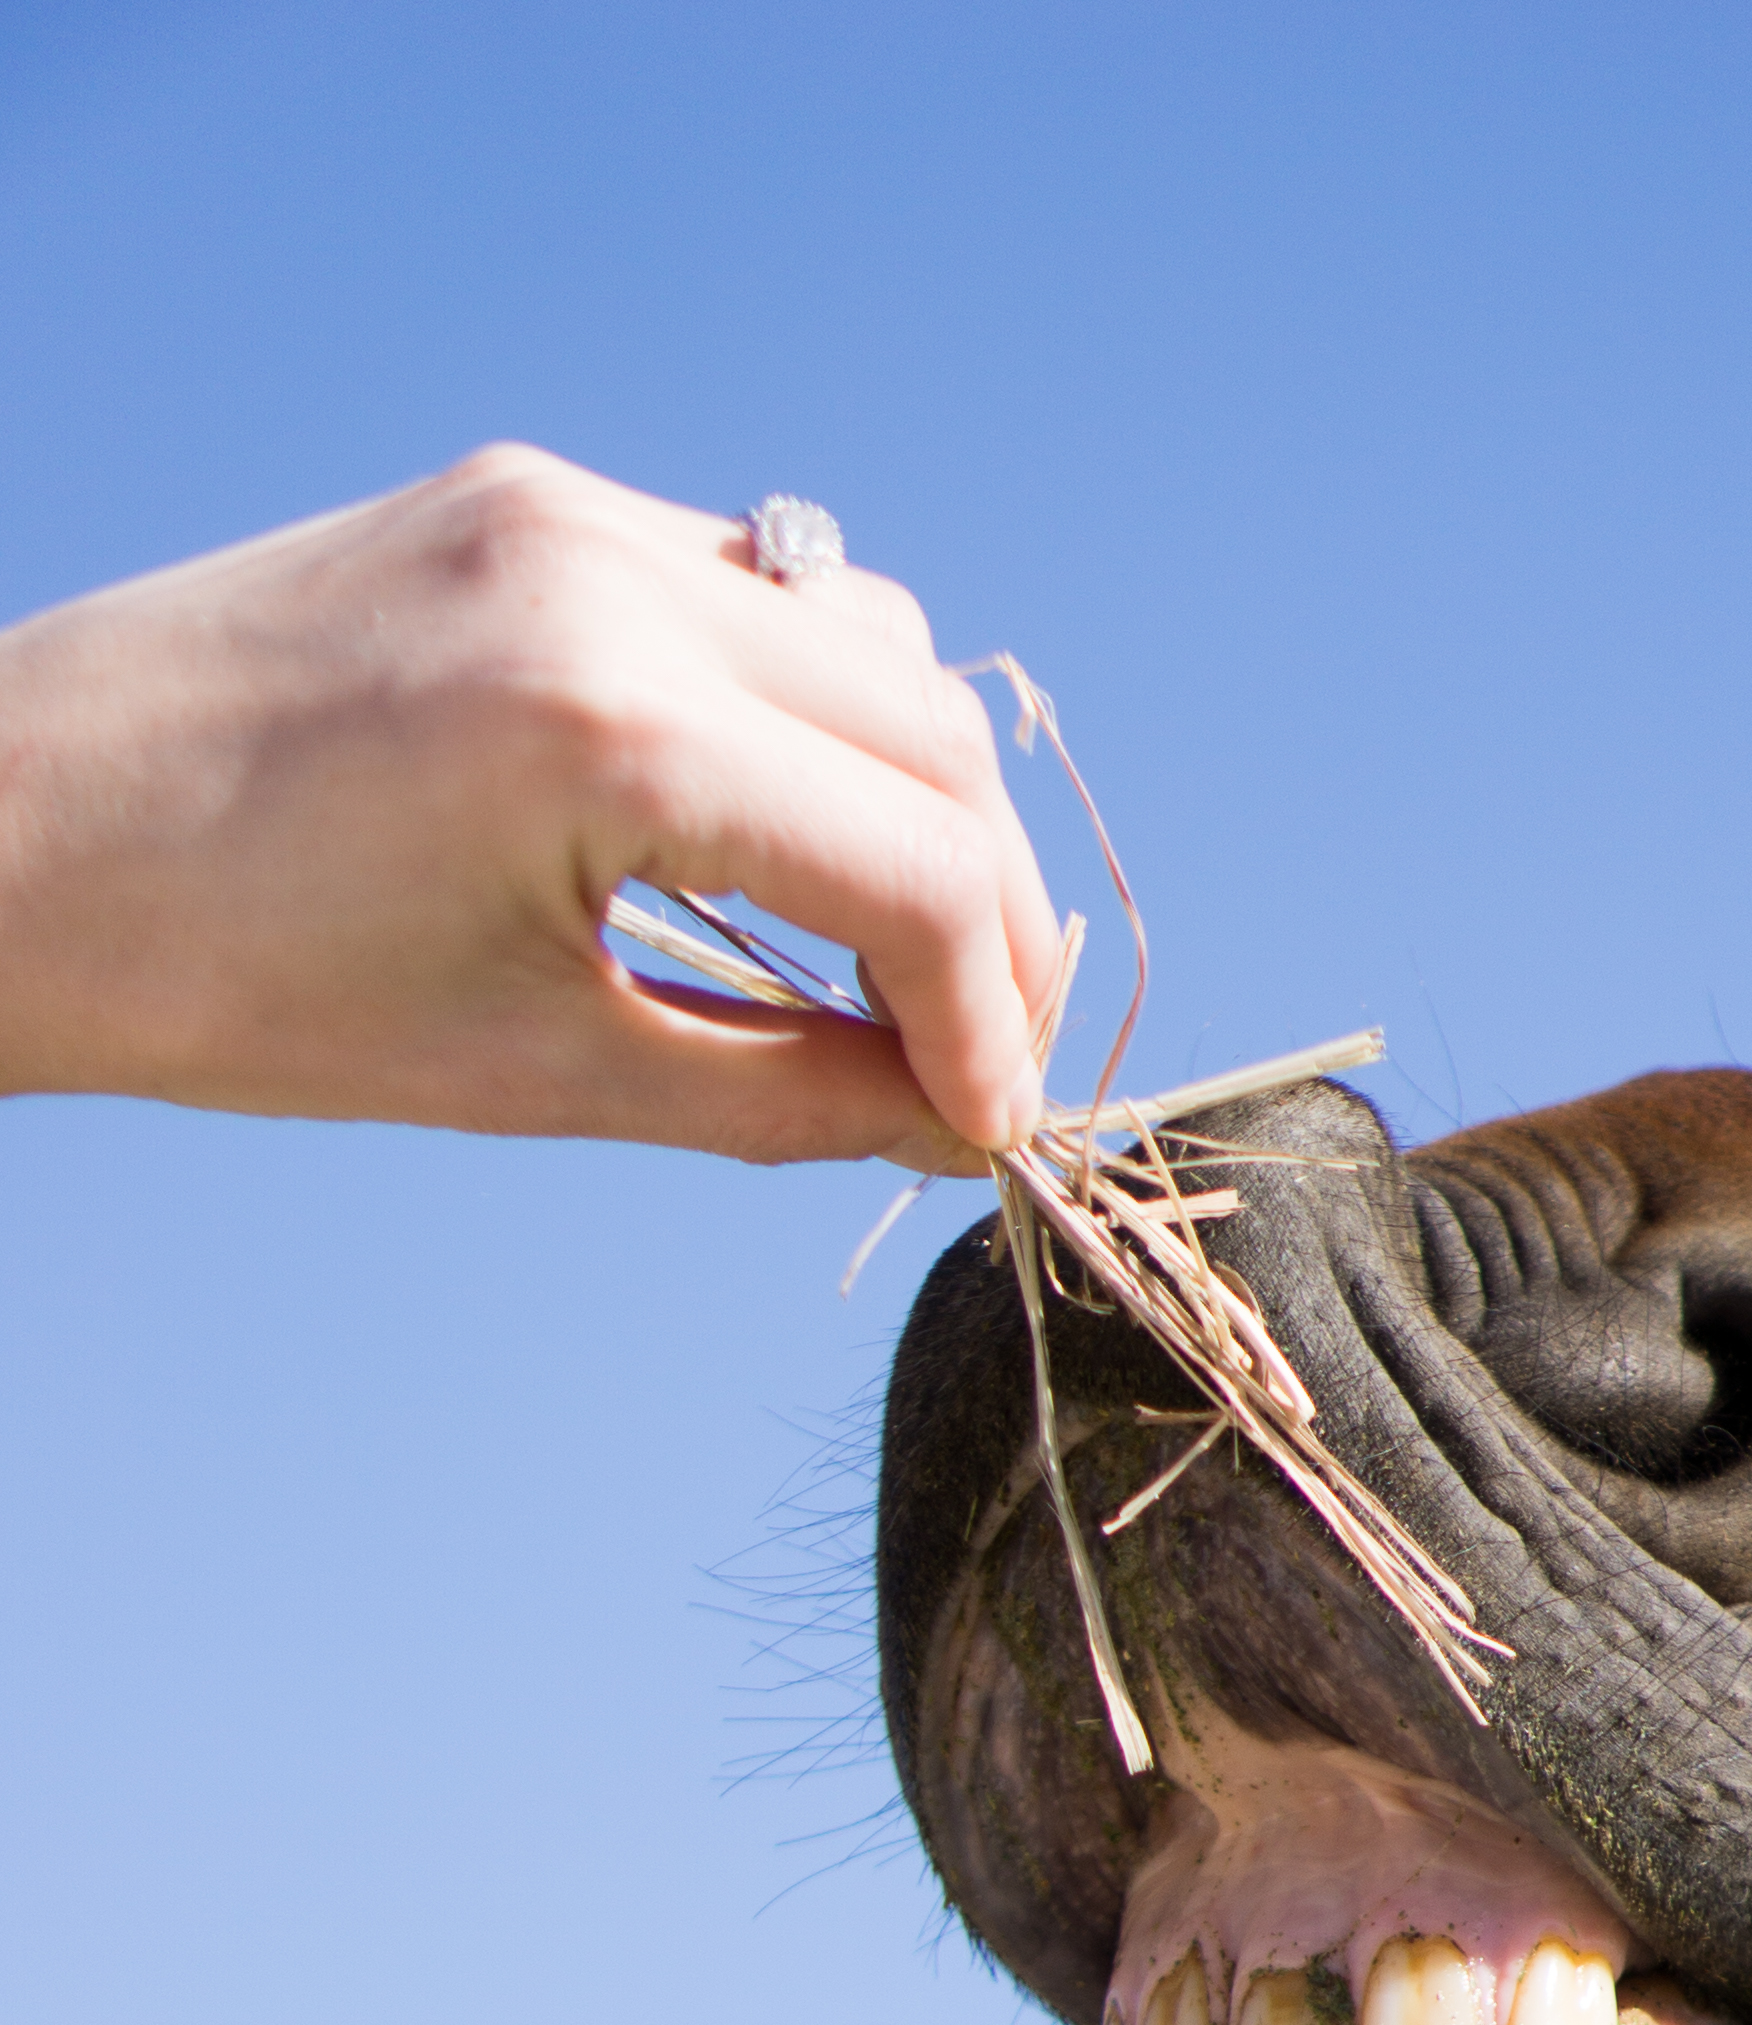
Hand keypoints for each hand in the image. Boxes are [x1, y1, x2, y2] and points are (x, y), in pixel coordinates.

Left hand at [0, 445, 1067, 1167]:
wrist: (11, 832)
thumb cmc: (235, 977)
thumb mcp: (543, 1069)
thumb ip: (784, 1094)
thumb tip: (951, 1124)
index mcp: (606, 724)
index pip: (925, 868)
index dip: (992, 1026)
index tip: (985, 1134)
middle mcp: (605, 574)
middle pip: (939, 739)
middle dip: (988, 920)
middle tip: (968, 1066)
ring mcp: (564, 513)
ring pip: (875, 646)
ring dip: (918, 808)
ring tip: (884, 961)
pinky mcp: (524, 501)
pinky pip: (758, 591)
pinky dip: (815, 722)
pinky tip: (774, 840)